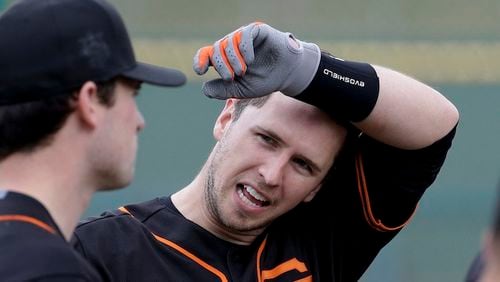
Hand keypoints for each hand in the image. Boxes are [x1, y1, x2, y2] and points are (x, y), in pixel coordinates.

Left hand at [193, 22, 320, 98]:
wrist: (287, 74)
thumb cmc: (264, 80)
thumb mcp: (241, 90)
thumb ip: (223, 90)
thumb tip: (204, 89)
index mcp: (226, 58)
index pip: (206, 55)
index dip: (200, 60)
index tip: (200, 71)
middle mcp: (232, 45)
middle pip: (216, 49)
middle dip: (221, 65)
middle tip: (230, 78)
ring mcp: (243, 37)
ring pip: (228, 42)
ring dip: (232, 59)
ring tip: (242, 72)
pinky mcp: (256, 31)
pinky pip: (245, 35)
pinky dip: (244, 49)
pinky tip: (250, 61)